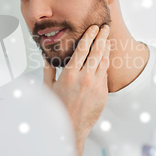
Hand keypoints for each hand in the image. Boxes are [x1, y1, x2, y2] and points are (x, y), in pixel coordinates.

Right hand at [43, 24, 110, 155]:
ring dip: (106, 48)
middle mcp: (85, 78)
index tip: (93, 27)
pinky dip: (106, 63)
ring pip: (104, 62)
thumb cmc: (56, 107)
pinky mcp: (103, 93)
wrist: (71, 128)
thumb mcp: (48, 87)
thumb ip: (49, 69)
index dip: (89, 36)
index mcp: (70, 74)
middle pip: (97, 52)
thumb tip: (47, 56)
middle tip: (105, 27)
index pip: (83, 49)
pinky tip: (106, 57)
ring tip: (107, 39)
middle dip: (102, 37)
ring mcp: (96, 86)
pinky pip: (105, 74)